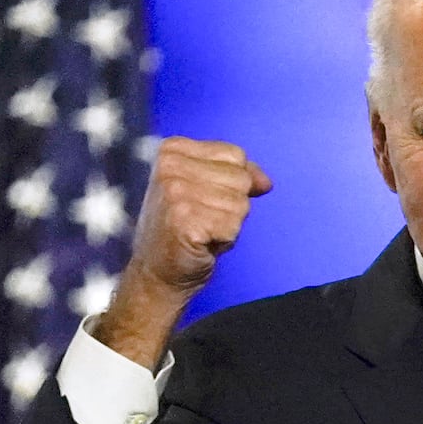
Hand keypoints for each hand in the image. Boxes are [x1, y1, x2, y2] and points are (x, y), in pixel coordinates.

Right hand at [95, 137, 271, 367]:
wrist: (156, 273)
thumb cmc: (184, 231)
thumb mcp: (206, 191)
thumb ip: (237, 176)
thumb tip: (266, 182)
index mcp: (172, 150)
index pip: (235, 154)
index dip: (234, 183)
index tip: (205, 200)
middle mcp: (169, 166)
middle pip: (240, 178)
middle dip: (231, 206)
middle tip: (203, 220)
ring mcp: (174, 192)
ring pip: (241, 204)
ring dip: (228, 225)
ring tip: (202, 231)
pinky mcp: (184, 219)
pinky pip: (233, 226)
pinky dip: (225, 240)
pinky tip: (201, 244)